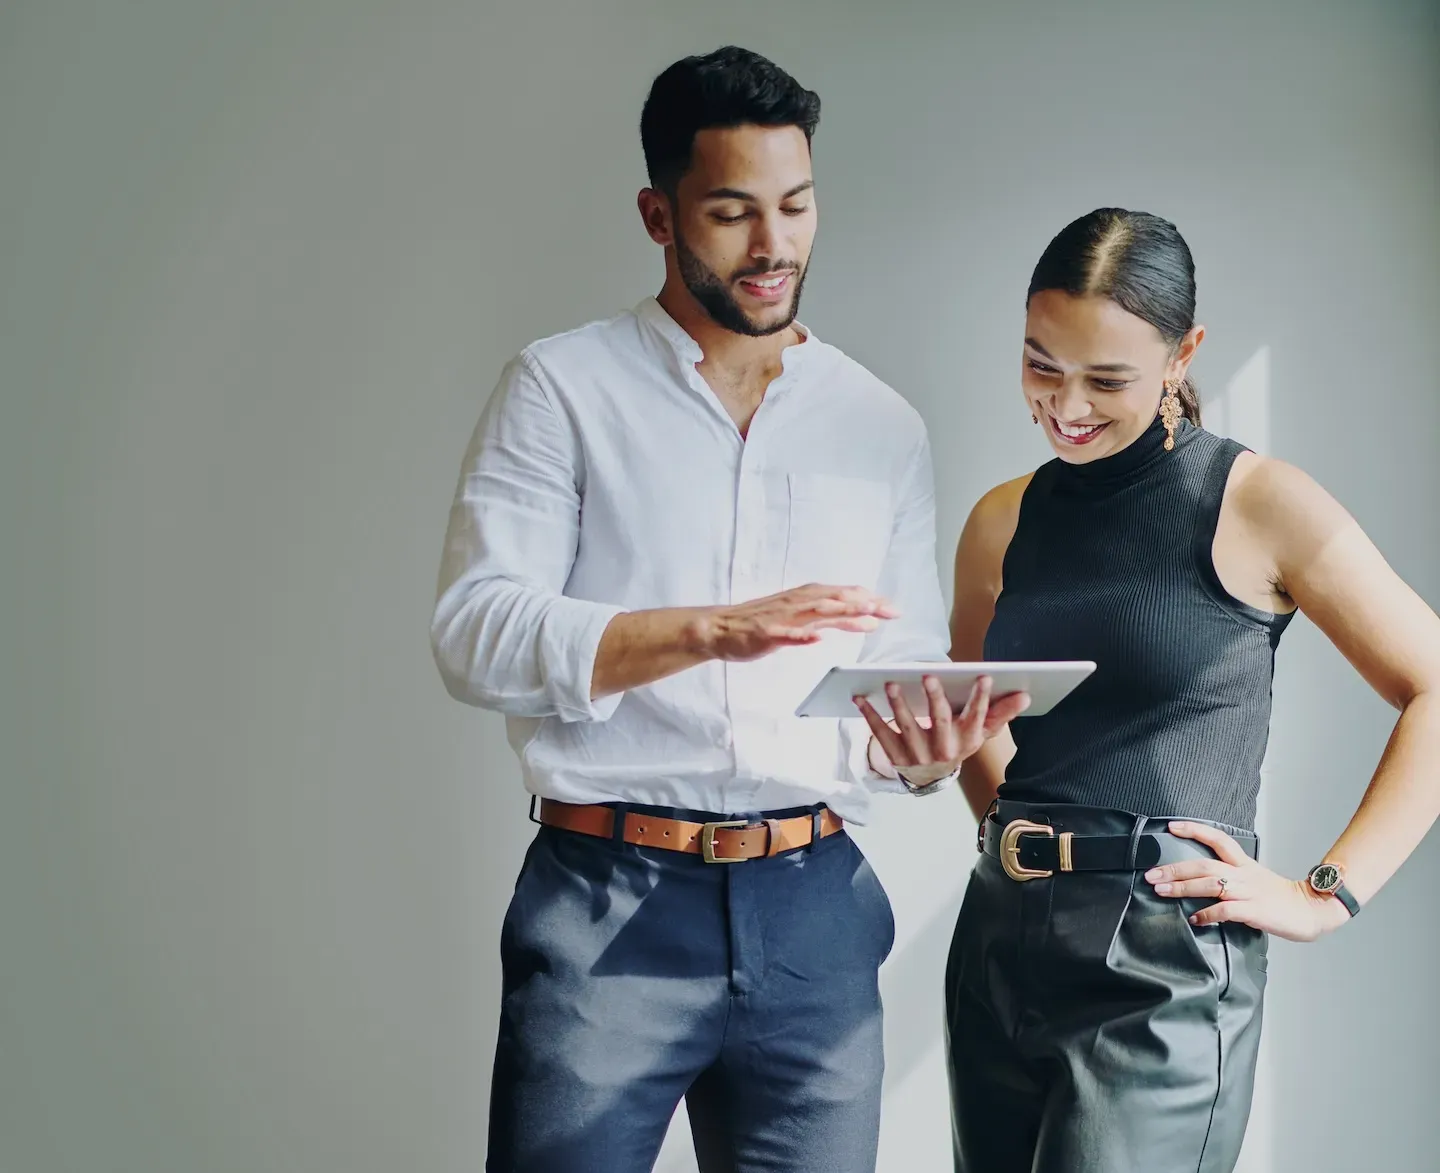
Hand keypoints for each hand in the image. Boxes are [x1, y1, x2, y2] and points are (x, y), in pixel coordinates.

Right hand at [698, 584, 896, 662]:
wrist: (720, 627)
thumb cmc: (762, 621)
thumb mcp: (803, 615)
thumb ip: (833, 616)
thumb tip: (867, 616)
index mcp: (807, 597)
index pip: (845, 595)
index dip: (871, 601)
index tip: (894, 609)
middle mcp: (799, 602)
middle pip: (837, 601)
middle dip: (865, 605)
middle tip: (891, 612)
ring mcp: (783, 617)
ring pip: (817, 613)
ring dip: (842, 613)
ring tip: (865, 616)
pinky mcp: (767, 633)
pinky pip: (787, 634)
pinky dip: (803, 635)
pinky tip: (817, 638)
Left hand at [854, 674, 1030, 775]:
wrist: (930, 778)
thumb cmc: (957, 744)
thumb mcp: (980, 733)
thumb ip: (1001, 713)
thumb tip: (1024, 695)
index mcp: (967, 740)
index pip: (977, 718)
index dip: (981, 699)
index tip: (983, 677)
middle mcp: (944, 749)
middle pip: (940, 721)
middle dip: (935, 699)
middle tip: (929, 676)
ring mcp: (918, 754)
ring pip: (907, 726)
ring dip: (899, 704)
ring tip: (891, 683)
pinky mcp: (895, 755)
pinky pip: (880, 733)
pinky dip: (869, 714)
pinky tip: (859, 697)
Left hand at [1146, 821, 1350, 942]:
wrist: (1313, 910)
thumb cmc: (1281, 898)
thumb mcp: (1255, 880)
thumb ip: (1231, 879)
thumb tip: (1201, 882)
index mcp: (1245, 864)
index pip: (1218, 839)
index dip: (1195, 830)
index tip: (1172, 826)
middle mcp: (1244, 875)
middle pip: (1204, 864)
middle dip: (1175, 868)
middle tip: (1152, 873)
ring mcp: (1249, 892)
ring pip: (1210, 884)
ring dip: (1182, 887)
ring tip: (1161, 891)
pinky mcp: (1254, 911)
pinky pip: (1225, 910)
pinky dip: (1207, 914)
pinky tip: (1194, 919)